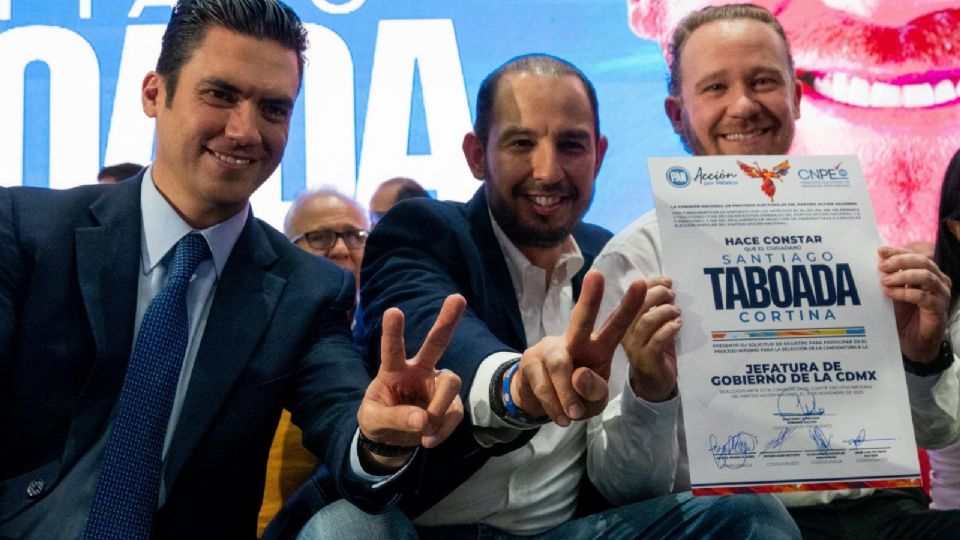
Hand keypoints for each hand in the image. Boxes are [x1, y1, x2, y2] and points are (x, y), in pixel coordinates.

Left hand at [357, 294, 465, 469]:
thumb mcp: (374, 421)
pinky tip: (428, 440)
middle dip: (447, 321)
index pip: (392, 348)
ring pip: (451, 383)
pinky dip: (443, 429)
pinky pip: (455, 413)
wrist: (392, 440)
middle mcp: (419, 370)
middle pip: (436, 343)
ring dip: (439, 408)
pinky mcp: (451, 404)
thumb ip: (396, 419)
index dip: (393, 331)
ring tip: (422, 429)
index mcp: (393, 369)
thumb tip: (423, 421)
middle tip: (457, 298)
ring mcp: (437, 385)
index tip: (393, 311)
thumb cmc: (378, 420)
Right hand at [510, 271, 646, 425]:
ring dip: (567, 393)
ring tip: (573, 414)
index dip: (628, 307)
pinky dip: (554, 405)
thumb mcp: (594, 401)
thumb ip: (596, 391)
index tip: (642, 284)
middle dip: (590, 299)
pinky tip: (561, 415)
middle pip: (580, 320)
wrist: (538, 402)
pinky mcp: (529, 361)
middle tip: (597, 275)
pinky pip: (543, 384)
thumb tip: (580, 375)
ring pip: (560, 365)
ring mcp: (548, 348)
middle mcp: (573, 341)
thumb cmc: (575, 396)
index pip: (615, 326)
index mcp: (598, 347)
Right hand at [620, 277, 680, 401]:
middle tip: (672, 295)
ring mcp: (635, 347)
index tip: (666, 280)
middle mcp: (625, 333)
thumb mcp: (655, 326)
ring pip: (646, 321)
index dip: (649, 284)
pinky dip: (669, 328)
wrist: (654, 384)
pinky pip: (657, 340)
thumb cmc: (656, 351)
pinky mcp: (647, 360)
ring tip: (676, 311)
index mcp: (624, 321)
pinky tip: (678, 325)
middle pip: (637, 306)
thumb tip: (667, 284)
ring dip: (665, 311)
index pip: (632, 296)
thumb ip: (658, 307)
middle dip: (658, 294)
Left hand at [878, 247, 950, 363]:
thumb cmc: (904, 317)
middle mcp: (938, 282)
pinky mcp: (938, 309)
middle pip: (923, 262)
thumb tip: (876, 263)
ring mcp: (941, 295)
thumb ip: (889, 279)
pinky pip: (923, 297)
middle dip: (900, 261)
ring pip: (926, 276)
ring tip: (884, 281)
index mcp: (928, 274)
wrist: (913, 342)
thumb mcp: (894, 294)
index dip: (898, 251)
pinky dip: (904, 293)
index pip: (915, 256)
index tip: (880, 251)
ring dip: (903, 276)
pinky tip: (889, 293)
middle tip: (882, 266)